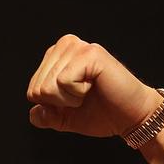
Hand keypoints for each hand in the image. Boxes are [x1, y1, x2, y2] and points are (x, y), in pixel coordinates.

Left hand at [26, 34, 161, 138]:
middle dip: (60, 102)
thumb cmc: (102, 113)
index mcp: (57, 56)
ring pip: (48, 86)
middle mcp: (66, 45)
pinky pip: (63, 81)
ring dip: (70, 99)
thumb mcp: (65, 118)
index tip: (76, 100)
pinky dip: (77, 93)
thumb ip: (46, 116)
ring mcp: (79, 47)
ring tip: (90, 91)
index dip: (53, 105)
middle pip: (38, 88)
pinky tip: (95, 86)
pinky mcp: (91, 53)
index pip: (32, 90)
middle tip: (85, 96)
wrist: (131, 117)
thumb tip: (33, 113)